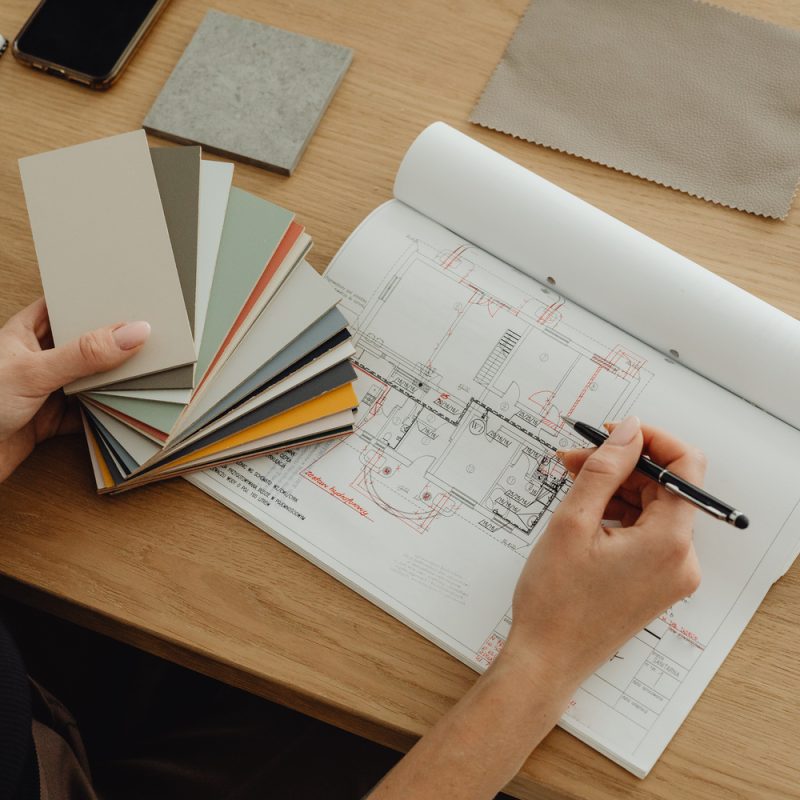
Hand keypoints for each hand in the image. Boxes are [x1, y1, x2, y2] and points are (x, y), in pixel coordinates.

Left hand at [0, 298, 149, 482]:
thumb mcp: (35, 372)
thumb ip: (85, 353)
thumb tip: (133, 332)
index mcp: (24, 333)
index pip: (64, 305)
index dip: (93, 299)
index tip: (129, 296)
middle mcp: (37, 359)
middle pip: (85, 344)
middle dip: (114, 343)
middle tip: (150, 336)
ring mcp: (46, 390)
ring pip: (90, 380)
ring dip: (113, 382)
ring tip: (147, 372)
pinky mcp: (51, 421)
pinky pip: (89, 413)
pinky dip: (107, 414)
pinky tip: (126, 410)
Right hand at [502, 416, 704, 688]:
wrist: (547, 660)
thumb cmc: (556, 601)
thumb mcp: (573, 522)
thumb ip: (604, 469)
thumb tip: (629, 431)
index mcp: (669, 542)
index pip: (685, 467)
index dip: (651, 439)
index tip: (614, 432)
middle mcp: (681, 559)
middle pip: (665, 487)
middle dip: (622, 464)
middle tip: (575, 458)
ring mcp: (670, 574)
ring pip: (652, 509)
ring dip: (615, 488)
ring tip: (570, 482)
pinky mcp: (655, 582)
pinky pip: (645, 533)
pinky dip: (617, 514)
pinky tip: (584, 510)